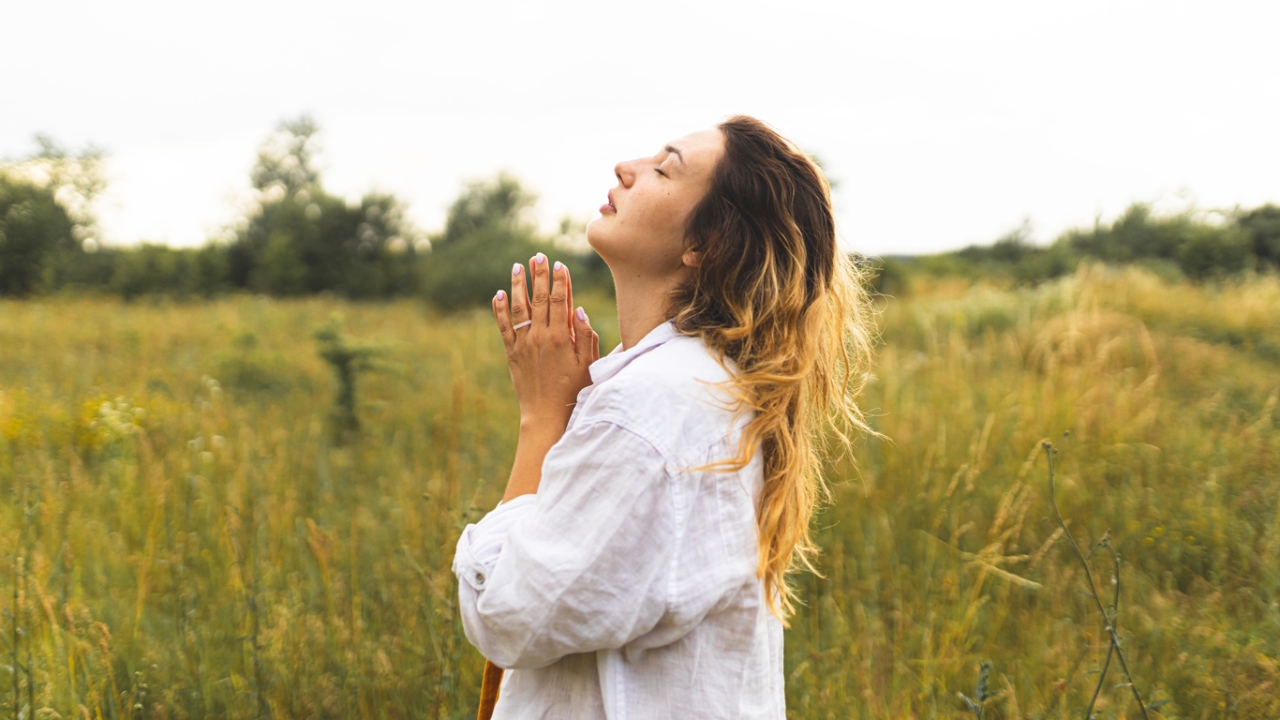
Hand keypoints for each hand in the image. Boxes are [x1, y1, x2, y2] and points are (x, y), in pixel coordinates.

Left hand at [492, 253, 598, 434]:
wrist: (546, 415)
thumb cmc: (573, 391)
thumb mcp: (588, 365)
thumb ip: (586, 336)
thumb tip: (577, 309)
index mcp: (561, 337)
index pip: (560, 301)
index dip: (560, 281)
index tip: (559, 264)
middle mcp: (540, 337)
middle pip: (539, 298)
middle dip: (539, 275)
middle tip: (538, 256)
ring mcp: (523, 344)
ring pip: (519, 308)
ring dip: (518, 285)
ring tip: (518, 266)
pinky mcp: (511, 353)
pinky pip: (503, 327)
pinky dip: (499, 309)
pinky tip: (499, 293)